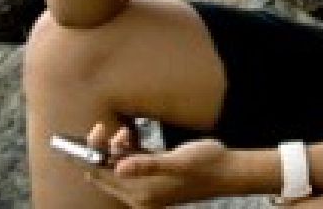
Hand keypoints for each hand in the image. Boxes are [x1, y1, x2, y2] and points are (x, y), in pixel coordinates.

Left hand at [83, 123, 237, 207]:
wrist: (230, 171)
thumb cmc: (207, 165)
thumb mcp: (179, 161)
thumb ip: (148, 164)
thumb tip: (119, 167)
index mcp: (142, 193)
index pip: (103, 176)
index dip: (92, 155)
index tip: (92, 134)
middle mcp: (140, 194)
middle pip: (106, 173)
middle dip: (101, 150)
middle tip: (103, 127)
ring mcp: (147, 187)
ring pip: (118, 168)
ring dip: (116, 149)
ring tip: (125, 131)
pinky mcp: (155, 178)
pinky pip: (131, 166)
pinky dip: (127, 152)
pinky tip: (130, 137)